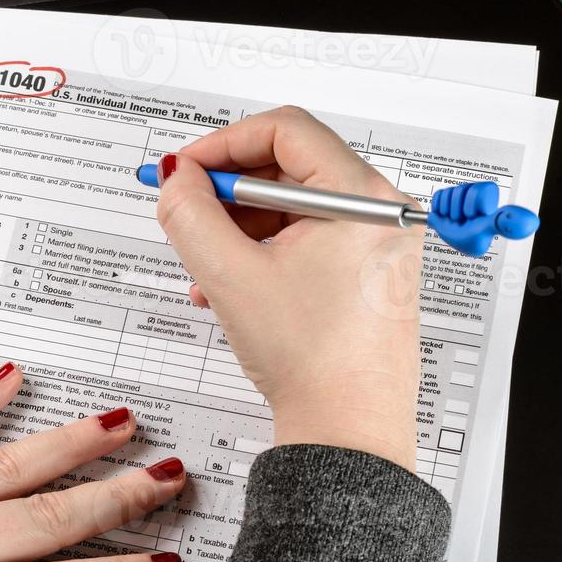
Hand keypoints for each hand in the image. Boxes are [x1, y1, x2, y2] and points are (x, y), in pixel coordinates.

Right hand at [154, 106, 422, 470]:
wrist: (347, 432)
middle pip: (291, 167)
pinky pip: (311, 241)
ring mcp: (380, 245)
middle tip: (190, 212)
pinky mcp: (370, 276)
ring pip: (296, 209)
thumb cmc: (315, 361)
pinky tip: (232, 288)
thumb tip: (179, 178)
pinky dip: (267, 253)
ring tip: (207, 268)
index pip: (285, 129)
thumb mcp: (230, 275)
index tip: (187, 170)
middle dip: (230, 193)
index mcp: (362, 196)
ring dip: (242, 228)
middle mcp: (382, 212)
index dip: (223, 144)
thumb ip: (191, 212)